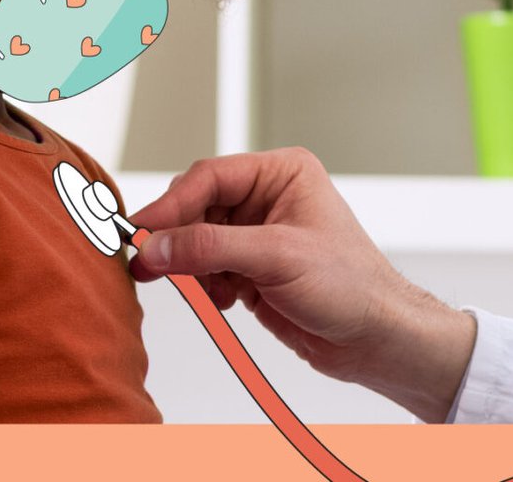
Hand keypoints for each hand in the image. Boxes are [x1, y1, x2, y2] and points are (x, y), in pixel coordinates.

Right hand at [127, 147, 477, 422]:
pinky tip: (225, 301)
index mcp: (282, 173)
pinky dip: (204, 287)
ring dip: (190, 268)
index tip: (138, 232)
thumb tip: (154, 246)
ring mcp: (257, 235)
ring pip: (195, 242)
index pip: (209, 177)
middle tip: (147, 265)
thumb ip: (210, 248)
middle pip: (195, 208)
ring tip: (201, 289)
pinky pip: (206, 271)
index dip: (170, 205)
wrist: (374, 338)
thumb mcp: (277, 258)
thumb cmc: (352, 286)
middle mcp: (267, 198)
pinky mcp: (250, 270)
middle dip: (175, 239)